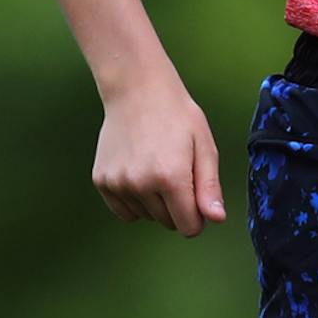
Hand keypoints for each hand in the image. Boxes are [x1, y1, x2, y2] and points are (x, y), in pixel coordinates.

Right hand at [93, 76, 225, 236]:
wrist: (137, 90)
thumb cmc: (176, 116)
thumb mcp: (205, 147)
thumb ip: (209, 187)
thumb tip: (216, 219)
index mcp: (171, 177)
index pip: (188, 227)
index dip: (198, 216)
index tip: (197, 196)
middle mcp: (141, 183)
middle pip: (168, 223)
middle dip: (177, 207)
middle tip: (176, 172)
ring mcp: (118, 183)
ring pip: (146, 217)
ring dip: (155, 203)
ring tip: (156, 167)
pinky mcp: (102, 181)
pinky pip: (124, 212)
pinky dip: (134, 201)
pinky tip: (139, 174)